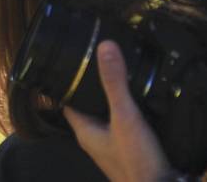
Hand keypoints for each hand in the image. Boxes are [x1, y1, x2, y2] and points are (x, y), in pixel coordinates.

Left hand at [63, 40, 170, 181]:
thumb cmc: (136, 160)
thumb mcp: (125, 116)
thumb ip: (115, 84)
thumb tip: (105, 47)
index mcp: (84, 130)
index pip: (67, 99)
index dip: (68, 81)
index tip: (74, 60)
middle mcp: (94, 137)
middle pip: (88, 105)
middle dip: (94, 86)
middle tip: (101, 61)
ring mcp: (111, 144)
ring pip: (106, 114)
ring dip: (112, 98)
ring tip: (120, 74)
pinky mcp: (129, 148)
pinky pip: (123, 124)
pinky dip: (127, 111)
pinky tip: (139, 100)